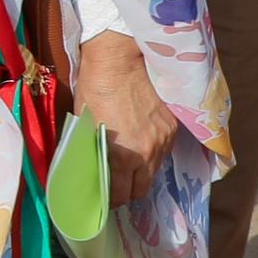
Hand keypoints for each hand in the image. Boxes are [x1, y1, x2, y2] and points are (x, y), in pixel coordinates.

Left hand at [71, 32, 180, 203]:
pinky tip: (138, 148)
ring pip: (153, 173)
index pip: (119, 194)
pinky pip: (162, 153)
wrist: (120, 57)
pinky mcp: (172, 127)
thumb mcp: (85, 124)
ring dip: (140, 175)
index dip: (109, 201)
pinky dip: (150, 156)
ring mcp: (163, 140)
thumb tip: (89, 171)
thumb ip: (92, 152)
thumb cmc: (95, 87)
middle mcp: (147, 152)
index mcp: (122, 154)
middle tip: (113, 188)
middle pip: (140, 190)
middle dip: (126, 193)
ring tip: (126, 169)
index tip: (101, 199)